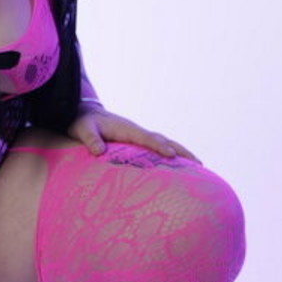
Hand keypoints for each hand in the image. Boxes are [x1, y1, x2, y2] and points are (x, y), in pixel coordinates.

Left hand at [67, 103, 200, 161]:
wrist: (84, 114)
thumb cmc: (83, 123)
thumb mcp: (83, 130)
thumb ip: (90, 139)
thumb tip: (98, 151)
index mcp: (126, 128)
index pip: (147, 138)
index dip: (159, 146)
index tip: (171, 155)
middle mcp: (137, 131)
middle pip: (164, 140)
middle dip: (181, 151)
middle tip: (199, 164)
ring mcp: (139, 136)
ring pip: (165, 143)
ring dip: (181, 153)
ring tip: (199, 166)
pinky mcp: (138, 142)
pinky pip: (158, 148)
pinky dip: (171, 154)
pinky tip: (180, 167)